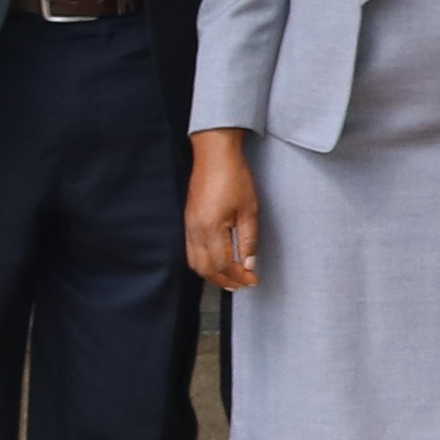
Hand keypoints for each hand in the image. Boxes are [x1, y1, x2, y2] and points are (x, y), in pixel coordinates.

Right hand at [184, 133, 261, 293]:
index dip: (239, 276)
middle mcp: (195, 230)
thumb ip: (249, 240)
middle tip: (242, 284)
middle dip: (225, 280)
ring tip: (230, 279)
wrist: (214, 155)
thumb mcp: (249, 209)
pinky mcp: (187, 221)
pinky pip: (190, 251)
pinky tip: (215, 263)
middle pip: (206, 268)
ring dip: (212, 274)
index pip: (224, 264)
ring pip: (195, 262)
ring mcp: (188, 226)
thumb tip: (250, 264)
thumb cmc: (233, 177)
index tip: (252, 280)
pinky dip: (202, 263)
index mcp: (211, 228)